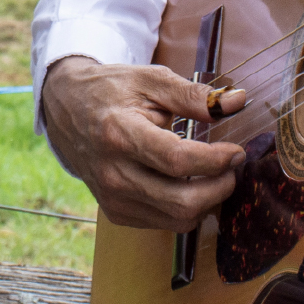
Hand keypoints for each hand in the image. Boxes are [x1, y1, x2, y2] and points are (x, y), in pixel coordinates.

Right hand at [40, 56, 247, 231]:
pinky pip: (164, 223)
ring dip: (207, 201)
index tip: (236, 151)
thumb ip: (193, 95)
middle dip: (219, 188)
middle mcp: (113, 173)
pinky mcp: (115, 212)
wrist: (66, 108)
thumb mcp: (150, 80)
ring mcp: (112, 197)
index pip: (178, 161)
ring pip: (177, 219)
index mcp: (120, 134)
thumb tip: (237, 102)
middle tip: (232, 167)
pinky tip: (189, 184)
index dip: (215, 160)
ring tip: (215, 175)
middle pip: (181, 201)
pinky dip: (186, 209)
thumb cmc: (112, 91)